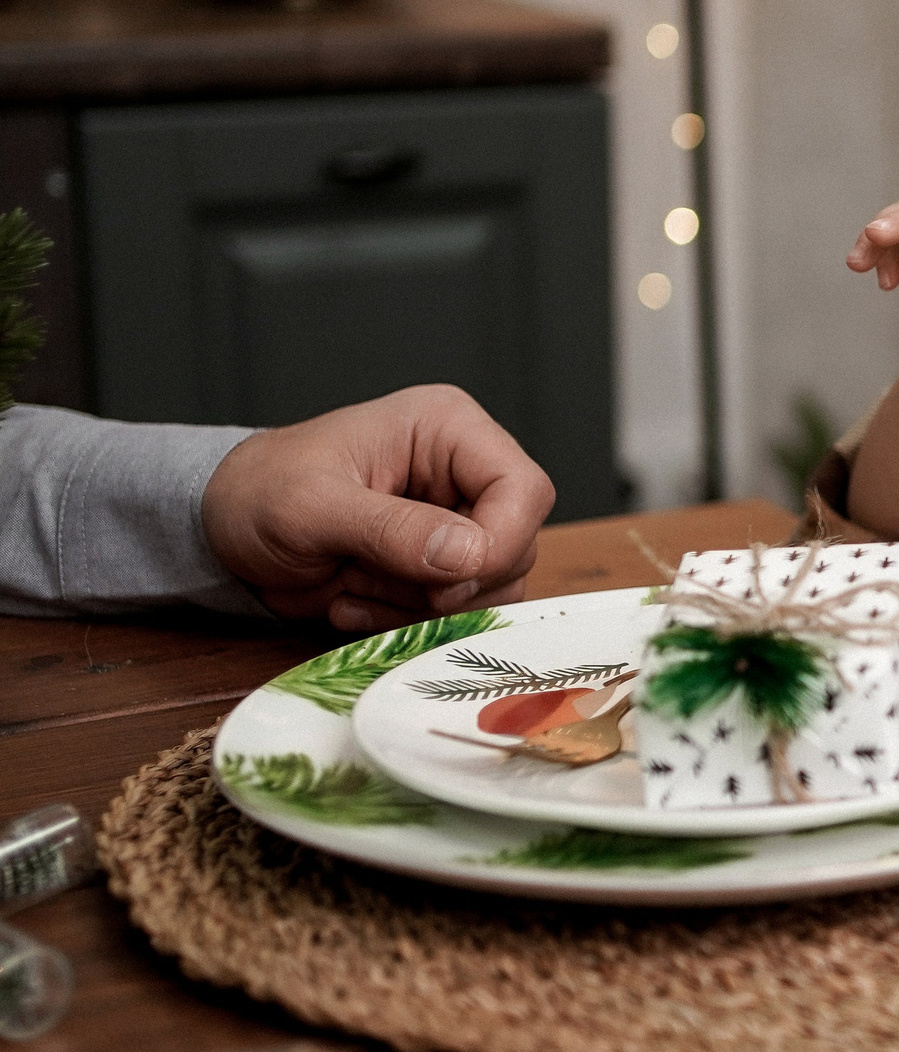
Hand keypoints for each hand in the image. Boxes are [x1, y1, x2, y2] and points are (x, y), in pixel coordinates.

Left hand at [202, 385, 555, 631]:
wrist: (222, 527)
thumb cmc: (258, 492)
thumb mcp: (312, 507)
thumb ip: (392, 528)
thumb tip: (468, 553)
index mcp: (447, 430)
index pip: (524, 489)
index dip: (500, 542)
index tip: (445, 580)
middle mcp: (464, 473)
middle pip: (515, 546)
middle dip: (445, 582)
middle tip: (372, 578)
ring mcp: (457, 522)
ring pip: (491, 589)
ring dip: (418, 606)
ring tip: (351, 584)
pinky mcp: (440, 567)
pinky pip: (457, 615)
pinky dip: (404, 622)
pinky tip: (352, 598)